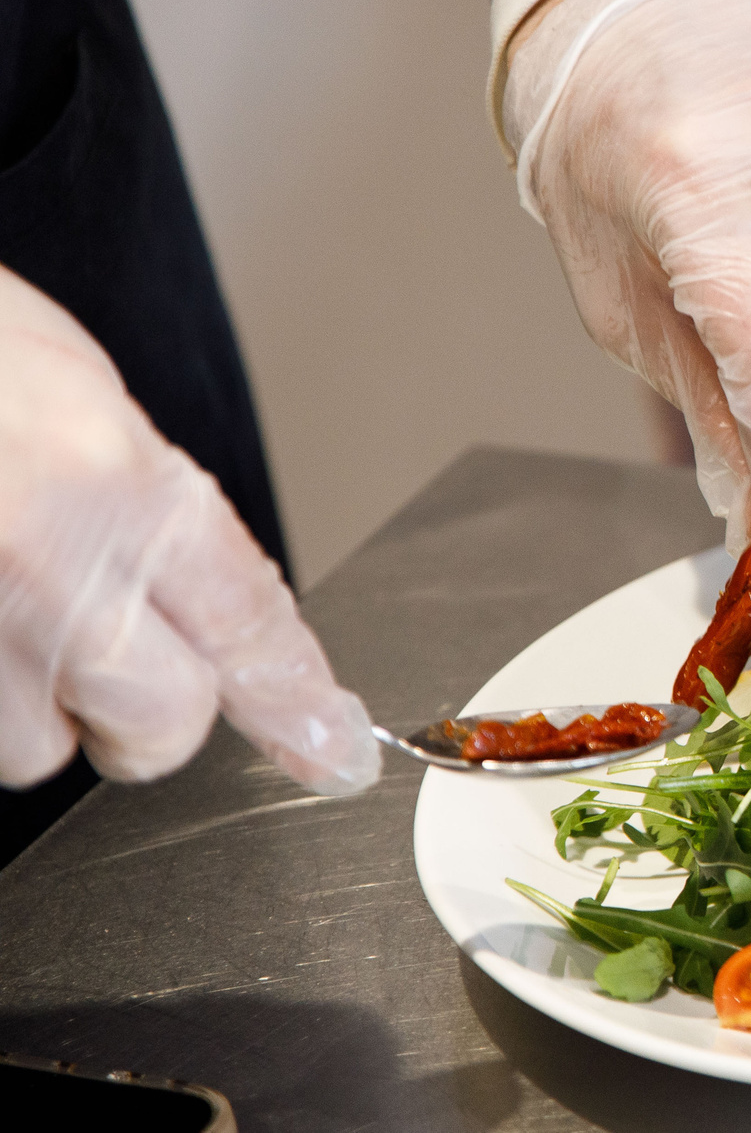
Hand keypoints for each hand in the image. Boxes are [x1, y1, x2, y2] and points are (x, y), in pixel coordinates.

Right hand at [0, 267, 376, 793]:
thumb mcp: (79, 393)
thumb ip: (150, 503)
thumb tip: (209, 601)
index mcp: (113, 482)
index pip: (247, 622)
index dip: (296, 698)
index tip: (327, 747)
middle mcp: (40, 563)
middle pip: (160, 723)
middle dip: (149, 711)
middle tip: (114, 651)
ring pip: (37, 748)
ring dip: (31, 702)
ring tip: (0, 602)